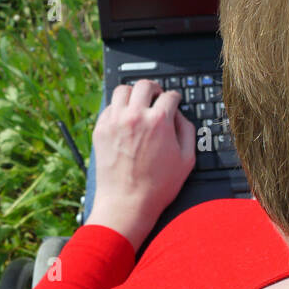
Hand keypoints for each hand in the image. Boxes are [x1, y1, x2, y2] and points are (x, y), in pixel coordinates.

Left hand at [85, 79, 196, 250]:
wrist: (126, 203)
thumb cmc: (157, 186)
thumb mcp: (186, 160)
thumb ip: (187, 132)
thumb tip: (180, 116)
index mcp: (159, 122)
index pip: (170, 95)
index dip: (176, 97)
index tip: (174, 101)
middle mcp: (136, 116)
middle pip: (145, 85)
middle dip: (155, 88)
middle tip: (157, 95)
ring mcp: (115, 121)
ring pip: (123, 90)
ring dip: (134, 93)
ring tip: (138, 103)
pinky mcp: (101, 130)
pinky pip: (109, 107)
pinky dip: (118, 108)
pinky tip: (124, 117)